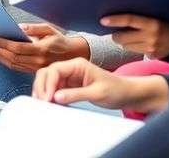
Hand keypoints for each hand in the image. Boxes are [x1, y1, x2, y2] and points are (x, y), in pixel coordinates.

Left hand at [0, 23, 89, 72]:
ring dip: (0, 58)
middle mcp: (38, 61)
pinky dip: (7, 63)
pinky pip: (18, 68)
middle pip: (14, 57)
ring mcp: (36, 68)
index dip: (5, 44)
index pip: (18, 48)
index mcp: (41, 49)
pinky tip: (1, 57)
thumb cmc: (61, 41)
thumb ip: (34, 28)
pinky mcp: (35, 72)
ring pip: (14, 65)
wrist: (73, 55)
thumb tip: (20, 27)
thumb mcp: (49, 29)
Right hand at [33, 57, 168, 112]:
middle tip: (41, 102)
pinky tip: (49, 104)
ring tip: (43, 105)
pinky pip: (54, 89)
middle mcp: (71, 68)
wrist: (127, 94)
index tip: (47, 98)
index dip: (48, 84)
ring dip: (43, 91)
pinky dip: (49, 96)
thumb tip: (56, 97)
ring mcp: (69, 77)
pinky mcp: (69, 86)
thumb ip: (76, 94)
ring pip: (48, 81)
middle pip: (47, 73)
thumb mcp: (97, 93)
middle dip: (41, 87)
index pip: (55, 70)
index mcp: (78, 65)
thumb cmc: (116, 90)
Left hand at [102, 14, 168, 58]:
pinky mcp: (150, 56)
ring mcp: (150, 48)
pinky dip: (131, 47)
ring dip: (124, 42)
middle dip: (116, 35)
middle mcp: (151, 36)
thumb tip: (116, 17)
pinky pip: (132, 51)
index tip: (102, 20)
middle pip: (122, 37)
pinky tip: (138, 43)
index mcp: (151, 23)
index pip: (129, 20)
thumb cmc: (162, 25)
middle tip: (118, 32)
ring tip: (132, 37)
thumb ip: (138, 18)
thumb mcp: (153, 18)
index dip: (115, 20)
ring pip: (125, 46)